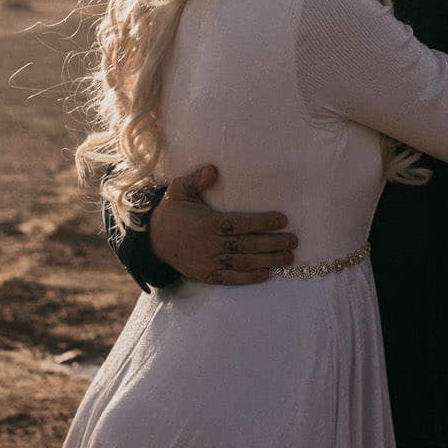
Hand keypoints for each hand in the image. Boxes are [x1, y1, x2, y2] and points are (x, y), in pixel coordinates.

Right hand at [148, 164, 296, 285]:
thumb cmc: (173, 212)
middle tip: (293, 241)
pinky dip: (249, 278)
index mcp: (208, 223)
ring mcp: (209, 262)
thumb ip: (196, 180)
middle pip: (247, 245)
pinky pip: (231, 279)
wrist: (153, 241)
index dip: (262, 222)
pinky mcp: (207, 275)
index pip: (240, 223)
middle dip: (272, 243)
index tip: (283, 220)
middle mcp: (210, 244)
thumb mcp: (180, 190)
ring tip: (288, 258)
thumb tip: (213, 169)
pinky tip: (267, 275)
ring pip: (243, 263)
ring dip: (268, 261)